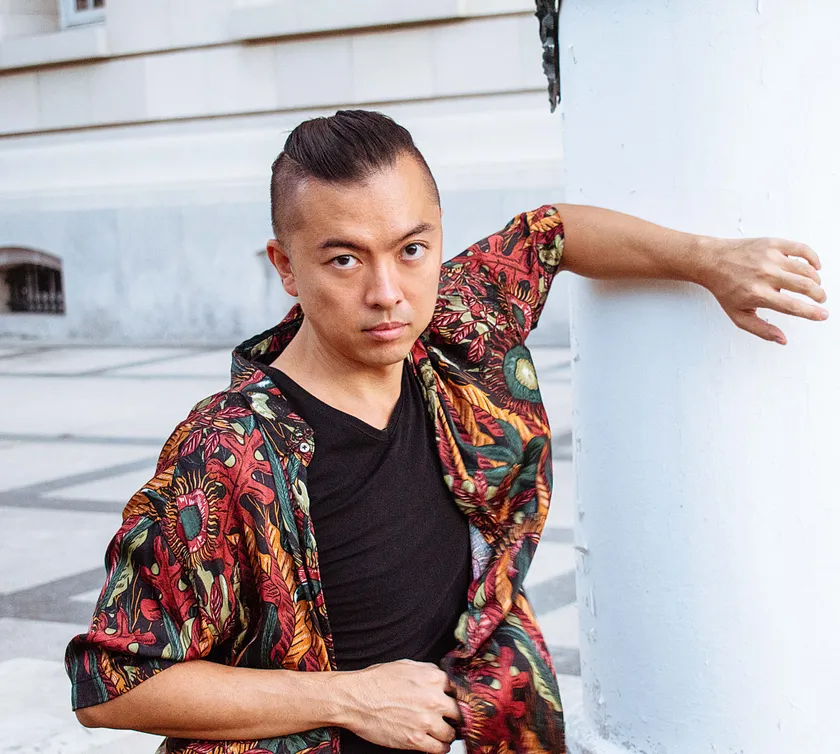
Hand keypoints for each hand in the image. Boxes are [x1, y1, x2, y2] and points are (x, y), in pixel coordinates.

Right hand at [337, 659, 461, 753]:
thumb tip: (440, 677)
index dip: (455, 697)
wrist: (356, 699)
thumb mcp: (405, 665)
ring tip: (443, 733)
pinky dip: (441, 748)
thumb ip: (427, 671)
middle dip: (455, 717)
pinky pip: (440, 749)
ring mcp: (426, 721)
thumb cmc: (376, 680)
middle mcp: (434, 699)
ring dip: (448, 734)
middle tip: (450, 719)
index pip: (458, 689)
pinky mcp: (416, 740)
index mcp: (432, 678)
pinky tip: (437, 744)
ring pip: (451, 733)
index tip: (453, 702)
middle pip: (458, 713)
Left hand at [698, 236, 828, 343]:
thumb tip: (783, 340)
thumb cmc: (725, 289)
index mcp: (758, 294)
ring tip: (814, 286)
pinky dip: (813, 258)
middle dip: (819, 295)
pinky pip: (801, 249)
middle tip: (820, 299)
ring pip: (806, 269)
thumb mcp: (738, 315)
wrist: (712, 262)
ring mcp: (770, 258)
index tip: (823, 315)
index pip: (793, 306)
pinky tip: (815, 267)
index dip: (812, 312)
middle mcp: (766, 275)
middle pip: (805, 286)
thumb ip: (761, 329)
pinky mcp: (772, 243)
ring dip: (816, 280)